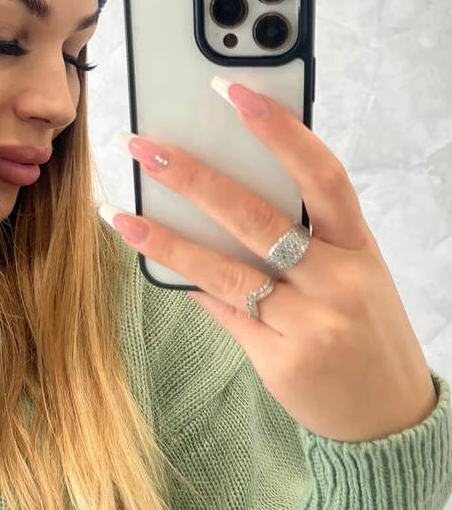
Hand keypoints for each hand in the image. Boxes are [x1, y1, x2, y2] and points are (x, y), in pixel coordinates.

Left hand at [111, 83, 437, 442]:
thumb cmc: (365, 332)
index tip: (233, 92)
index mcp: (359, 246)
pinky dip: (190, 285)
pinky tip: (153, 260)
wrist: (389, 417)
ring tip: (120, 212)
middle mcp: (337, 280)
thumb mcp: (351, 276)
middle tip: (143, 147)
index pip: (322, 175)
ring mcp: (309, 323)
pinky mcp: (280, 359)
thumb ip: (302, 241)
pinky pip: (223, 312)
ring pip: (223, 270)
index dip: (279, 130)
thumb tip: (220, 203)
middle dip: (193, 177)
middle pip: (256, 217)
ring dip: (165, 237)